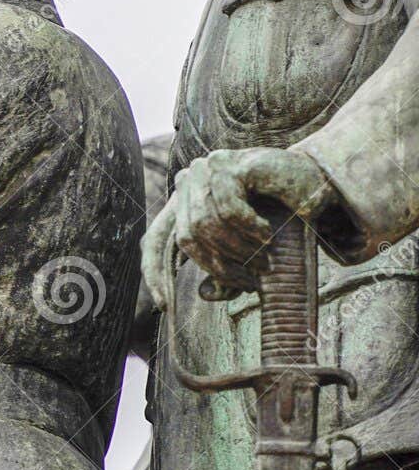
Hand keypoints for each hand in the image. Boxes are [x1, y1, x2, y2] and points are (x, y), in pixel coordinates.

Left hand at [141, 147, 335, 309]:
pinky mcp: (226, 163)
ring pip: (205, 224)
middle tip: (249, 283)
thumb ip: (225, 272)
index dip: (153, 272)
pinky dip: (249, 228)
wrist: (316, 183)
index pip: (154, 239)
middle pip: (185, 237)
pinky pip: (228, 208)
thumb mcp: (246, 250)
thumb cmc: (279, 217)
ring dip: (238, 250)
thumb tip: (204, 294)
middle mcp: (186, 184)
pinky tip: (266, 234)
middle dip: (219, 266)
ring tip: (264, 259)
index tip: (162, 305)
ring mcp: (203, 170)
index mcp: (182, 204)